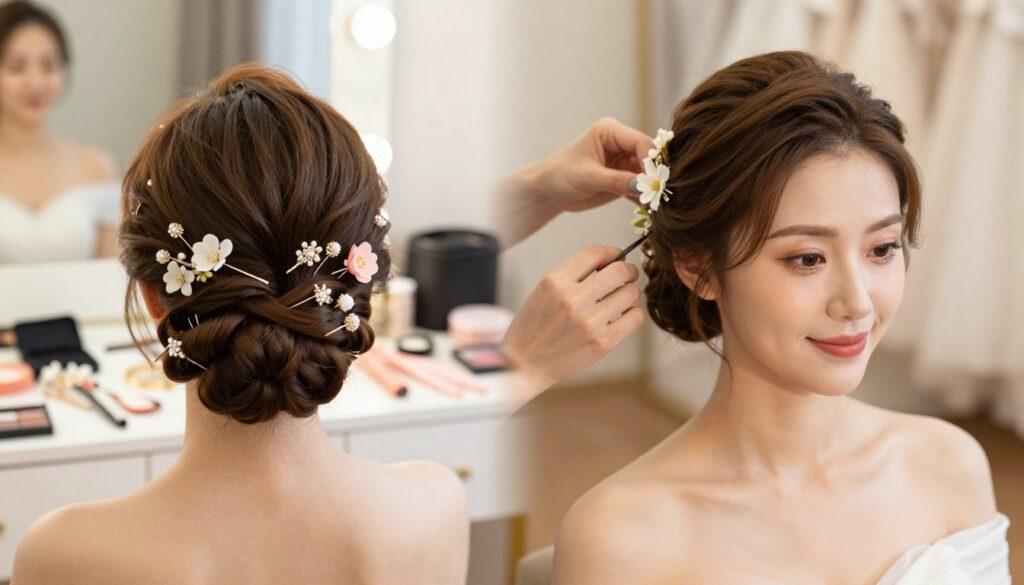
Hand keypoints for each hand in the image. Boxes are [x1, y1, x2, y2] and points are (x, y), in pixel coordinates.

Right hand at [501, 245, 645, 398]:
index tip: (614, 258)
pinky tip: (620, 316)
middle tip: (626, 276)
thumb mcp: (544, 290)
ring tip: (618, 300)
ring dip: (628, 293)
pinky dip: (632, 314)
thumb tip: (611, 260)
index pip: (596, 252)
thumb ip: (574, 273)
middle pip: (620, 270)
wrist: (524, 364)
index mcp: (554, 281)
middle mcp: (572, 299)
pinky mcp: (602, 343)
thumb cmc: (534, 326)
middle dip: (628, 270)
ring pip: (631, 293)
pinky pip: (635, 317)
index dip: (611, 252)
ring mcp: (589, 322)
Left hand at [534, 117, 653, 211]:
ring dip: (652, 189)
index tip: (654, 181)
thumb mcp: (588, 177)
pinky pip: (640, 187)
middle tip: (659, 195)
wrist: (547, 192)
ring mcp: (622, 162)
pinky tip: (649, 209)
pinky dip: (645, 197)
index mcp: (610, 131)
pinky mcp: (622, 179)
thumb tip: (643, 186)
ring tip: (656, 204)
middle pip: (648, 157)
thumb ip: (617, 181)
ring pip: (647, 174)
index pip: (641, 142)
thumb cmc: (560, 175)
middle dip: (654, 176)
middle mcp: (620, 143)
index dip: (650, 161)